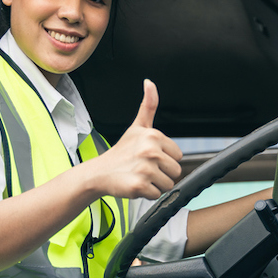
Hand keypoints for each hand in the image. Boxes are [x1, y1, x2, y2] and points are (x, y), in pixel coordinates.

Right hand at [89, 79, 182, 199]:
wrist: (98, 173)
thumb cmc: (121, 152)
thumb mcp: (137, 126)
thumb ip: (148, 105)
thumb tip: (150, 82)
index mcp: (153, 136)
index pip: (178, 156)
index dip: (165, 159)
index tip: (148, 157)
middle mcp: (150, 151)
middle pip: (176, 171)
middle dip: (161, 173)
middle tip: (143, 168)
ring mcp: (145, 169)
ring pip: (168, 184)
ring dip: (155, 184)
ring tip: (139, 176)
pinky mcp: (139, 186)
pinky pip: (157, 195)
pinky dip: (146, 194)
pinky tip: (134, 184)